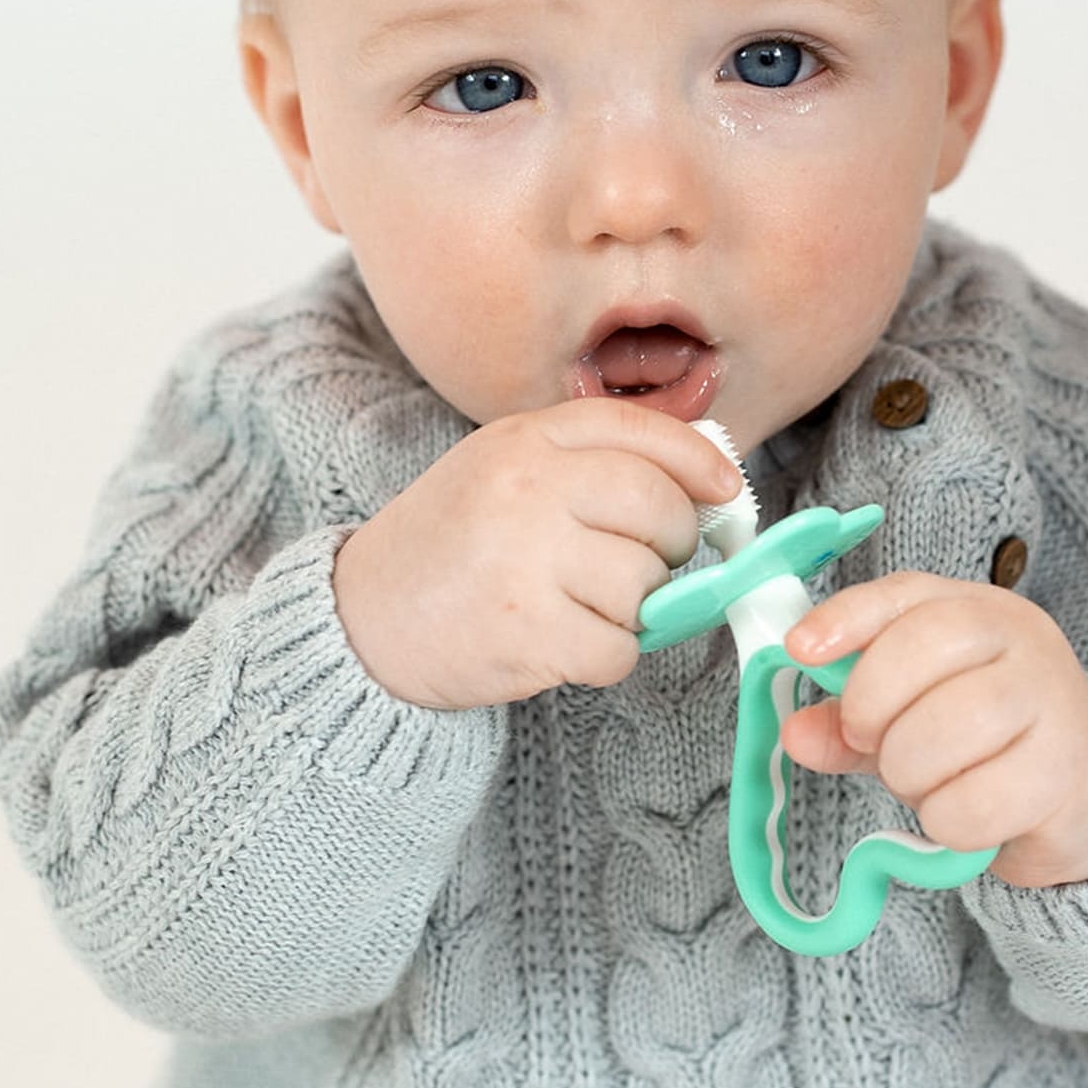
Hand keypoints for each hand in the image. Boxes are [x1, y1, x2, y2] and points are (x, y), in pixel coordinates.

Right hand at [332, 398, 744, 709]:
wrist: (362, 620)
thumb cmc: (450, 545)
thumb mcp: (505, 471)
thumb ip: (587, 463)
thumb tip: (703, 478)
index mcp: (525, 440)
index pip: (642, 431)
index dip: (700, 461)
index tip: (725, 490)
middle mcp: (528, 489)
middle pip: (659, 507)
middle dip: (674, 542)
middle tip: (650, 563)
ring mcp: (527, 559)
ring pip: (645, 584)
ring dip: (634, 607)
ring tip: (583, 605)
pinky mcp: (528, 631)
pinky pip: (620, 647)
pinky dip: (608, 655)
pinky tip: (566, 643)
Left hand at [779, 572, 1087, 887]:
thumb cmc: (987, 744)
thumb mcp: (910, 718)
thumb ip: (849, 723)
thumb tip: (795, 734)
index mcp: (976, 610)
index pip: (905, 594)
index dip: (846, 618)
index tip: (800, 650)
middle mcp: (1020, 639)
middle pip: (925, 646)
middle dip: (872, 704)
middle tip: (869, 740)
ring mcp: (1051, 699)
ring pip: (948, 725)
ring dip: (909, 771)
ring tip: (923, 782)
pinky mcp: (1066, 770)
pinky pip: (974, 801)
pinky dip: (947, 821)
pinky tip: (961, 818)